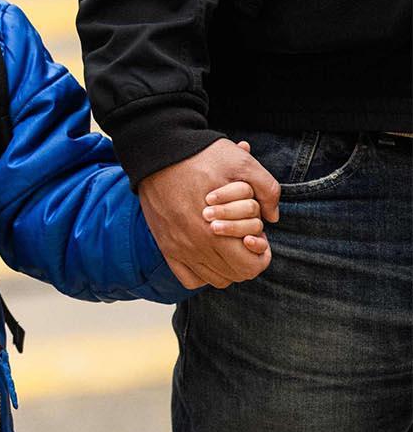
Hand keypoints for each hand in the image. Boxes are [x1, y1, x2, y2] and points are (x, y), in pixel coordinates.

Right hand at [139, 138, 278, 288]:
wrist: (158, 153)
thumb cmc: (201, 157)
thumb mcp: (243, 165)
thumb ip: (267, 190)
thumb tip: (273, 217)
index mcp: (217, 233)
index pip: (250, 267)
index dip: (261, 255)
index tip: (257, 238)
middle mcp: (196, 246)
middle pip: (233, 276)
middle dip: (245, 260)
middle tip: (243, 239)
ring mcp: (178, 248)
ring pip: (212, 279)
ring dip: (225, 267)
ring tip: (227, 246)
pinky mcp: (165, 245)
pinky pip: (187, 277)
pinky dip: (201, 273)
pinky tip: (207, 255)